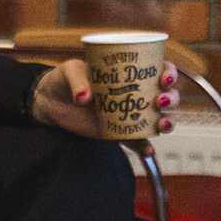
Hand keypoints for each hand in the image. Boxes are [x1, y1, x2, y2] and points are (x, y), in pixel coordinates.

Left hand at [31, 58, 176, 138]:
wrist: (49, 102)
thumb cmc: (63, 79)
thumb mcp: (69, 71)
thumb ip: (77, 80)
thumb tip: (85, 98)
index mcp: (130, 73)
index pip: (159, 70)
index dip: (169, 72)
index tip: (164, 77)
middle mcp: (137, 94)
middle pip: (168, 96)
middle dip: (171, 99)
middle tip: (158, 100)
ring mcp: (131, 114)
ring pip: (160, 119)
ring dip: (167, 122)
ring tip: (160, 124)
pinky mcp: (120, 133)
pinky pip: (138, 142)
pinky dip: (145, 147)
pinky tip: (147, 151)